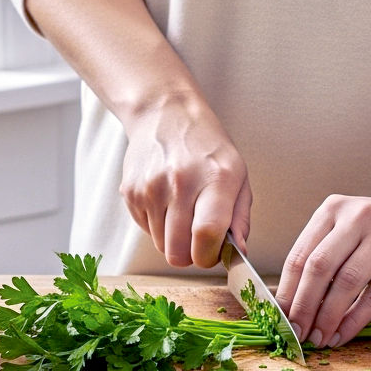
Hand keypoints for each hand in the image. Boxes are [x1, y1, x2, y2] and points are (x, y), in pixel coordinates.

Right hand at [120, 95, 251, 267]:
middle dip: (190, 255)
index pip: (206, 234)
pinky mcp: (130, 192)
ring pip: (161, 246)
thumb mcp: (238, 175)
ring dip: (174, 239)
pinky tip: (167, 201)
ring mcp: (151, 188)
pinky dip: (158, 226)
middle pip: (178, 252)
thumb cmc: (207, 148)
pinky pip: (146, 231)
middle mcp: (180, 183)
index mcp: (215, 178)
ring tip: (183, 211)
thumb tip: (239, 253)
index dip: (209, 256)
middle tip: (198, 239)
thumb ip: (240, 218)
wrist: (166, 114)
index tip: (212, 253)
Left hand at [275, 192, 370, 347]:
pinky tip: (343, 335)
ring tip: (319, 339)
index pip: (300, 255)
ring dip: (327, 317)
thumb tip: (291, 304)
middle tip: (296, 333)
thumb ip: (323, 255)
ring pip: (346, 283)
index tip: (278, 319)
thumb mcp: (348, 228)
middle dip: (303, 307)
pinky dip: (354, 320)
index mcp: (333, 209)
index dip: (286, 291)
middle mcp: (357, 217)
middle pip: (319, 268)